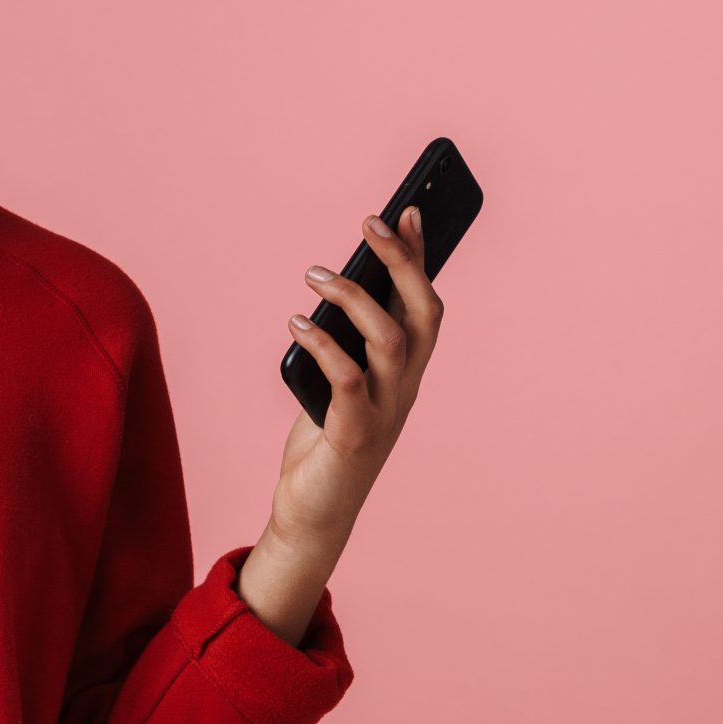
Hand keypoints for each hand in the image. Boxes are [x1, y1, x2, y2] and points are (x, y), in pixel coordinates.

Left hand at [271, 206, 444, 554]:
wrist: (316, 513)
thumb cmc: (326, 440)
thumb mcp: (340, 380)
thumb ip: (346, 340)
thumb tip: (336, 285)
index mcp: (407, 372)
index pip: (425, 304)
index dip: (420, 257)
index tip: (408, 211)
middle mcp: (406, 389)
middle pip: (423, 313)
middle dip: (402, 262)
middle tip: (369, 224)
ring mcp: (385, 413)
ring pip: (392, 340)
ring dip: (355, 298)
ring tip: (315, 274)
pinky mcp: (354, 437)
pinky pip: (349, 381)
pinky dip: (325, 346)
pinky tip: (297, 322)